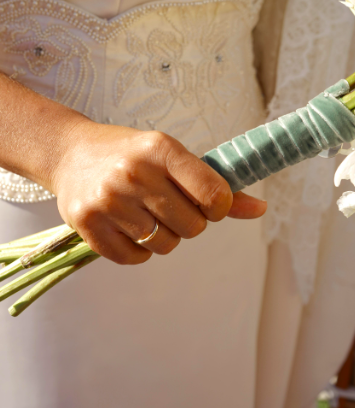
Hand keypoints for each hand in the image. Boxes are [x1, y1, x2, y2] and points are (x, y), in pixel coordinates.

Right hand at [50, 120, 265, 264]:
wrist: (70, 152)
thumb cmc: (130, 153)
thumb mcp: (171, 156)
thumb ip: (214, 183)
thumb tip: (260, 208)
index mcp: (161, 149)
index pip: (214, 195)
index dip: (220, 208)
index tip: (210, 204)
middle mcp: (135, 173)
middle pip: (193, 227)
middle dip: (190, 222)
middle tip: (171, 205)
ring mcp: (109, 200)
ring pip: (165, 245)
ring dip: (164, 236)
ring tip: (147, 214)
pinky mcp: (89, 224)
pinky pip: (135, 258)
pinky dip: (139, 250)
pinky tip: (129, 226)